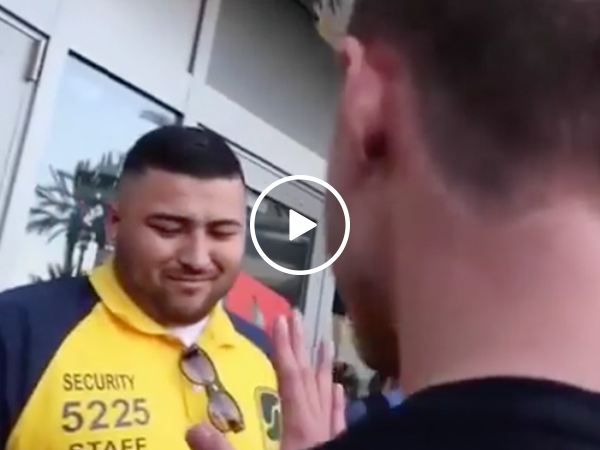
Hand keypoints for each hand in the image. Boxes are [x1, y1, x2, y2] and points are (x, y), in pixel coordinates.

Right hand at [275, 313, 345, 449]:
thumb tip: (196, 426)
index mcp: (298, 428)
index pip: (290, 378)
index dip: (283, 347)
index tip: (279, 319)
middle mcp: (317, 426)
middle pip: (308, 378)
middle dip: (300, 345)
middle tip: (296, 315)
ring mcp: (331, 436)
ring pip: (327, 395)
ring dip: (324, 366)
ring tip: (325, 341)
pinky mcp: (341, 446)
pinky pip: (339, 418)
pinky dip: (337, 401)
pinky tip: (339, 388)